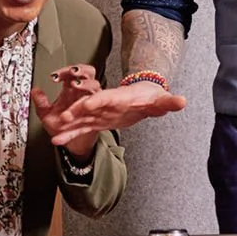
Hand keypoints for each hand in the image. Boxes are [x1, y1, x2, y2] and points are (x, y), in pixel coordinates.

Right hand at [32, 77, 186, 151]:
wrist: (143, 94)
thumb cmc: (150, 96)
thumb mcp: (160, 101)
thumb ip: (169, 102)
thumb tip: (182, 101)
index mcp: (117, 97)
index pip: (105, 97)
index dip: (95, 100)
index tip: (85, 104)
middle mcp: (104, 105)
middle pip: (87, 108)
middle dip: (74, 114)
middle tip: (60, 119)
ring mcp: (99, 113)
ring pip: (81, 120)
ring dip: (68, 128)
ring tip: (54, 137)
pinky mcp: (97, 121)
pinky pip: (82, 129)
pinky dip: (70, 134)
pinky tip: (57, 141)